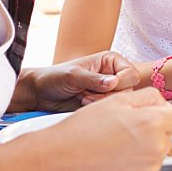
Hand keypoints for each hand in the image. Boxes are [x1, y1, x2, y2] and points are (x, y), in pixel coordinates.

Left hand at [22, 51, 140, 111]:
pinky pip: (110, 110)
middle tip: (88, 94)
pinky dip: (98, 109)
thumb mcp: (74, 75)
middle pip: (128, 89)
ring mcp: (108, 90)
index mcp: (111, 61)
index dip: (120, 82)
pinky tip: (84, 103)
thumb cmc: (55, 77)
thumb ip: (95, 79)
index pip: (131, 73)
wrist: (41, 93)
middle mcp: (113, 74)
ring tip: (84, 98)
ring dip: (101, 102)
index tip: (105, 86)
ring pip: (120, 101)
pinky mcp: (102, 102)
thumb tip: (114, 82)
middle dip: (108, 95)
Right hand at [35, 88, 171, 170]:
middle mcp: (156, 145)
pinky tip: (123, 152)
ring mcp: (151, 165)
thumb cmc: (87, 126)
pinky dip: (145, 155)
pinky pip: (154, 163)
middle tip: (146, 123)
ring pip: (165, 148)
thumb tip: (166, 104)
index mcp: (153, 121)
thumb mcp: (119, 100)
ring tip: (125, 138)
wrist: (62, 156)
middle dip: (171, 125)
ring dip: (156, 140)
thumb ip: (150, 98)